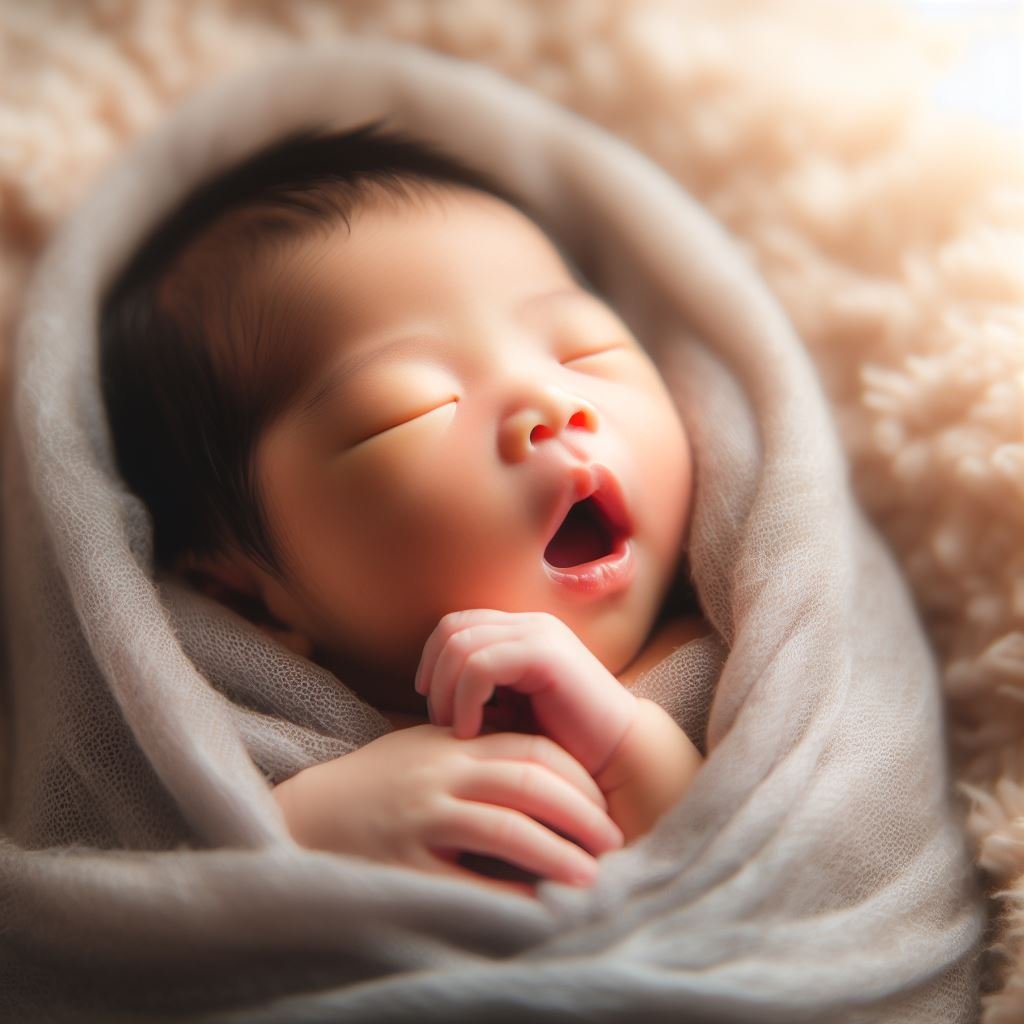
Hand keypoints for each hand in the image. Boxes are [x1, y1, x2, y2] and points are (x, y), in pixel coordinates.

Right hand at [272, 724, 623, 897]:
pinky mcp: (403, 867)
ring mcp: (421, 821)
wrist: (305, 815)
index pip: (532, 748)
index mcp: (451, 746)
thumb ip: (474, 745)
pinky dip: (510, 897)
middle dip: (581, 811)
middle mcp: (440, 776)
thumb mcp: (422, 748)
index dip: (576, 775)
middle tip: (614, 840)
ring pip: (507, 828)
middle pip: (530, 782)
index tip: (602, 803)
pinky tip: (541, 911)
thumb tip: (540, 755)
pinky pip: (469, 884)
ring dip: (560, 853)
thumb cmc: (374, 783)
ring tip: (593, 876)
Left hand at [415, 610, 638, 776]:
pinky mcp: (545, 654)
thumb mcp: (511, 712)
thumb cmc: (564, 745)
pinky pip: (480, 666)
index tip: (431, 703)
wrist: (619, 759)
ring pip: (460, 645)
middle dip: (434, 676)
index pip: (455, 625)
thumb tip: (428, 692)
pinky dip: (464, 700)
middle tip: (439, 721)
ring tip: (456, 730)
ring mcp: (539, 634)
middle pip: (451, 629)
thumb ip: (478, 693)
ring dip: (446, 692)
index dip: (432, 660)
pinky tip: (471, 732)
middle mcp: (530, 625)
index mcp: (522, 632)